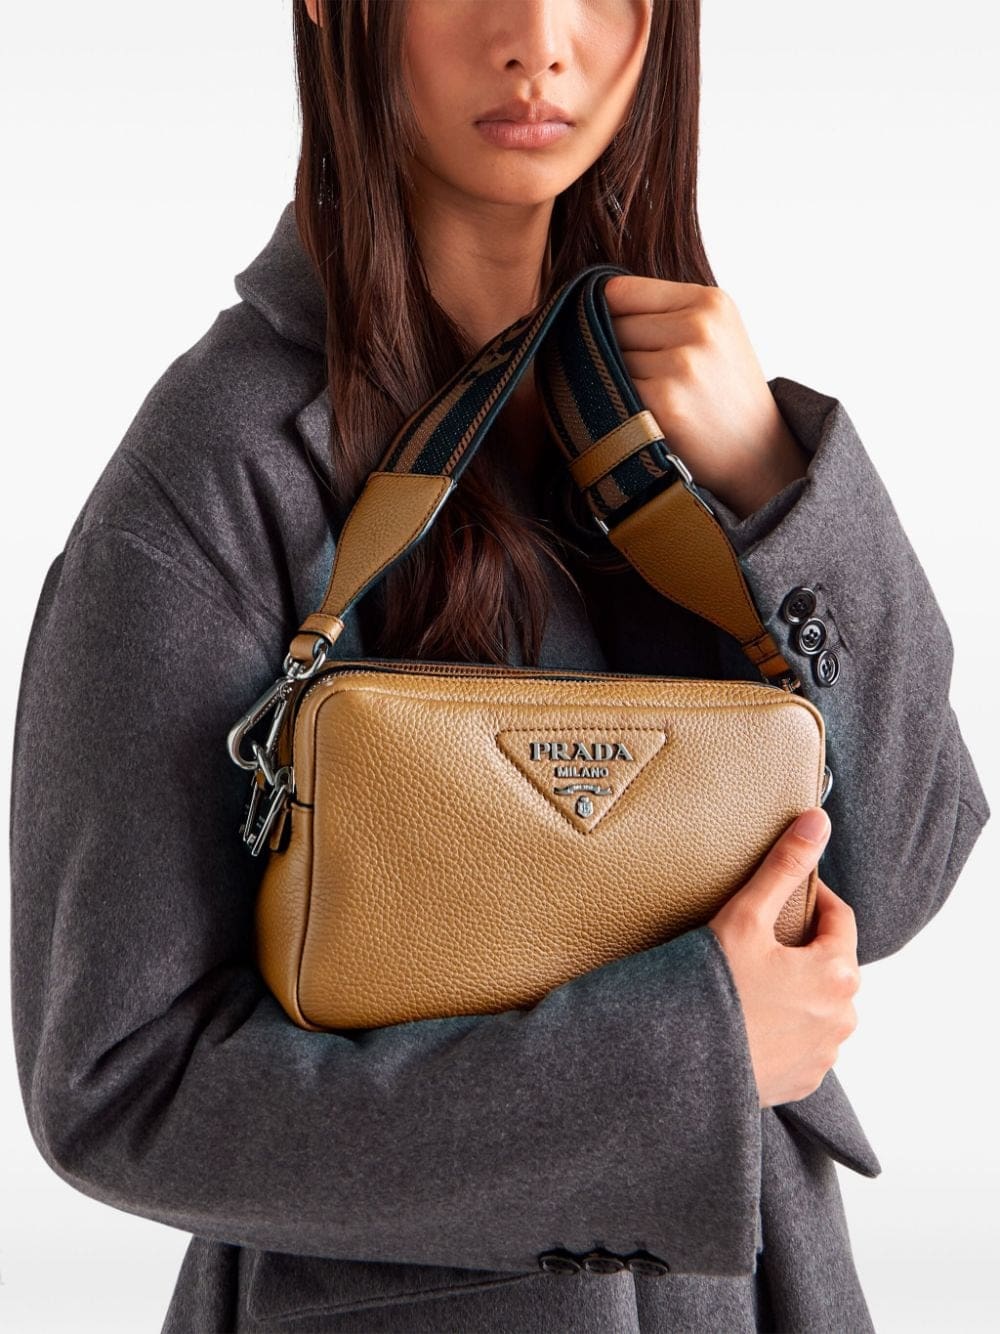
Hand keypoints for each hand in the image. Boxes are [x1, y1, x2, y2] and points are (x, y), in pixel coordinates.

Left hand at [602, 274, 810, 517]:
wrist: (758, 454)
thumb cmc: (724, 393)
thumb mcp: (714, 335)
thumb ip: (664, 312)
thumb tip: (590, 300)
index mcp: (711, 302)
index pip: (622, 290)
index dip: (606, 315)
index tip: (610, 334)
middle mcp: (699, 327)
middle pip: (613, 325)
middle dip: (615, 350)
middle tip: (643, 377)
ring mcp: (683, 364)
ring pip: (610, 358)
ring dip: (615, 379)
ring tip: (650, 396)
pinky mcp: (665, 401)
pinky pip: (614, 389)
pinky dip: (617, 403)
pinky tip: (642, 414)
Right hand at [706, 807, 860, 1108]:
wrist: (680, 1061)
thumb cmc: (715, 986)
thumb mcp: (747, 915)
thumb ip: (784, 865)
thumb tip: (817, 820)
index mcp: (838, 973)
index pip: (839, 918)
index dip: (811, 899)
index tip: (780, 896)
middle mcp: (843, 1018)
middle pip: (831, 962)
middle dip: (803, 946)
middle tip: (758, 939)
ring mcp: (824, 1054)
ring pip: (820, 1004)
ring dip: (797, 989)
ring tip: (752, 980)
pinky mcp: (803, 1081)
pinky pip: (805, 1042)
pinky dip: (786, 1027)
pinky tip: (751, 1018)